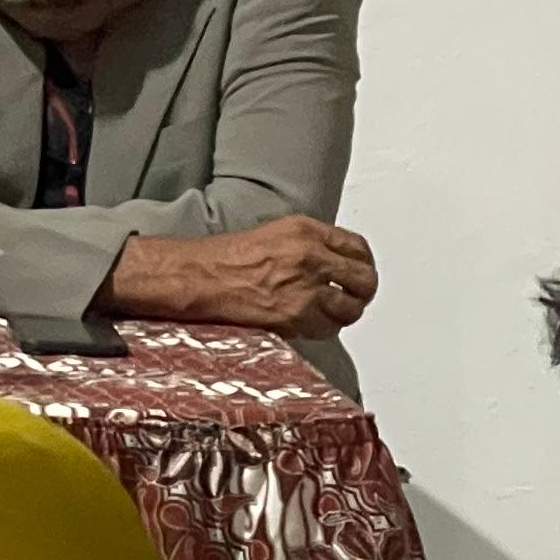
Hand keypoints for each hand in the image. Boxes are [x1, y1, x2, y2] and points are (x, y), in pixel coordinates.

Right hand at [106, 215, 377, 335]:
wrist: (195, 277)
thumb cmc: (220, 258)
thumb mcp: (270, 235)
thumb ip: (306, 246)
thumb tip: (332, 264)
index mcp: (304, 230)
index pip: (357, 247)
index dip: (362, 264)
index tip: (359, 272)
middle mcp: (310, 256)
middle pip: (364, 279)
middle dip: (361, 292)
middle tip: (352, 298)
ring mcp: (306, 287)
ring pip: (351, 307)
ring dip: (342, 313)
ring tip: (328, 314)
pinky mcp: (297, 315)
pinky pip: (328, 328)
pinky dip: (323, 329)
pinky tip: (308, 323)